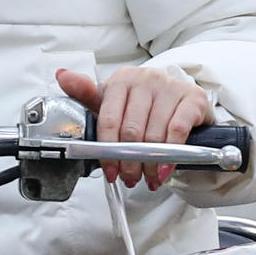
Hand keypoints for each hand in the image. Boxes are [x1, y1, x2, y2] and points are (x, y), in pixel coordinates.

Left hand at [56, 65, 213, 189]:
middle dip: (129, 162)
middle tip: (130, 178)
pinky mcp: (192, 98)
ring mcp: (170, 87)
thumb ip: (87, 95)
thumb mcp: (114, 103)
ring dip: (150, 164)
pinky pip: (177, 131)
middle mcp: (146, 78)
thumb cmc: (143, 106)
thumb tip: (62, 76)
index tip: (110, 171)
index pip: (109, 120)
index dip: (107, 151)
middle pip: (131, 131)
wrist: (181, 102)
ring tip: (148, 177)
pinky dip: (170, 155)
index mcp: (122, 80)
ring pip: (154, 134)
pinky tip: (164, 169)